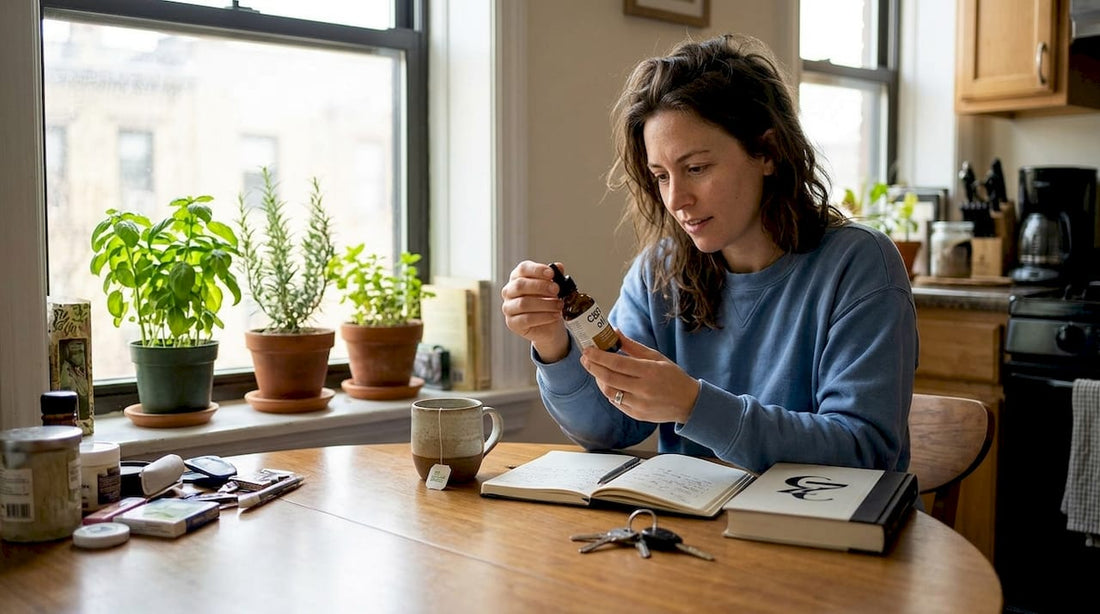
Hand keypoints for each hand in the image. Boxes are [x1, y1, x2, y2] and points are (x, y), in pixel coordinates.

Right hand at [501, 260, 569, 361]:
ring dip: (545, 304)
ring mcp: (508, 307)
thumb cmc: (548, 302)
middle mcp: (509, 291)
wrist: (549, 325)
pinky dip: (544, 317)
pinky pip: (527, 319)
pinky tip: (555, 315)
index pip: (523, 269)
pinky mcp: (512, 323)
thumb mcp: (553, 288)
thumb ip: (555, 277)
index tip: (551, 274)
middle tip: (556, 290)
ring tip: (559, 305)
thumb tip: (558, 266)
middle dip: (541, 287)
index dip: (537, 270)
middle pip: (520, 285)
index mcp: (518, 277)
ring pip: (523, 303)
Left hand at [580, 330, 699, 423]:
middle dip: (593, 367)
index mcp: (649, 372)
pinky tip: (607, 383)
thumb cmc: (672, 376)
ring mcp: (639, 404)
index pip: (618, 364)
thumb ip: (633, 347)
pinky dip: (609, 391)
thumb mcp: (656, 357)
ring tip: (595, 370)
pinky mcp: (637, 415)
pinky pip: (616, 402)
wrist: (688, 402)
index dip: (599, 357)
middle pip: (610, 378)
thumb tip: (615, 331)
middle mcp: (643, 389)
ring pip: (610, 392)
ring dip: (599, 380)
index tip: (588, 350)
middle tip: (584, 359)